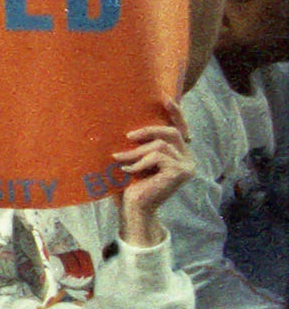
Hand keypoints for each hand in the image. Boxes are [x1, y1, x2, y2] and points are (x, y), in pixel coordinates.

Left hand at [115, 113, 193, 242]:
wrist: (133, 208)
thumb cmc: (131, 183)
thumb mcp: (136, 158)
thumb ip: (142, 144)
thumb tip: (131, 124)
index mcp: (179, 153)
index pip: (180, 130)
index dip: (176, 114)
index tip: (166, 99)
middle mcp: (188, 159)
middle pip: (171, 133)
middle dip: (149, 130)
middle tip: (128, 136)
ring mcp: (187, 166)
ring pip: (161, 145)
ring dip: (137, 151)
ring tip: (120, 159)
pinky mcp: (181, 172)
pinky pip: (158, 157)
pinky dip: (140, 162)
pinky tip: (128, 171)